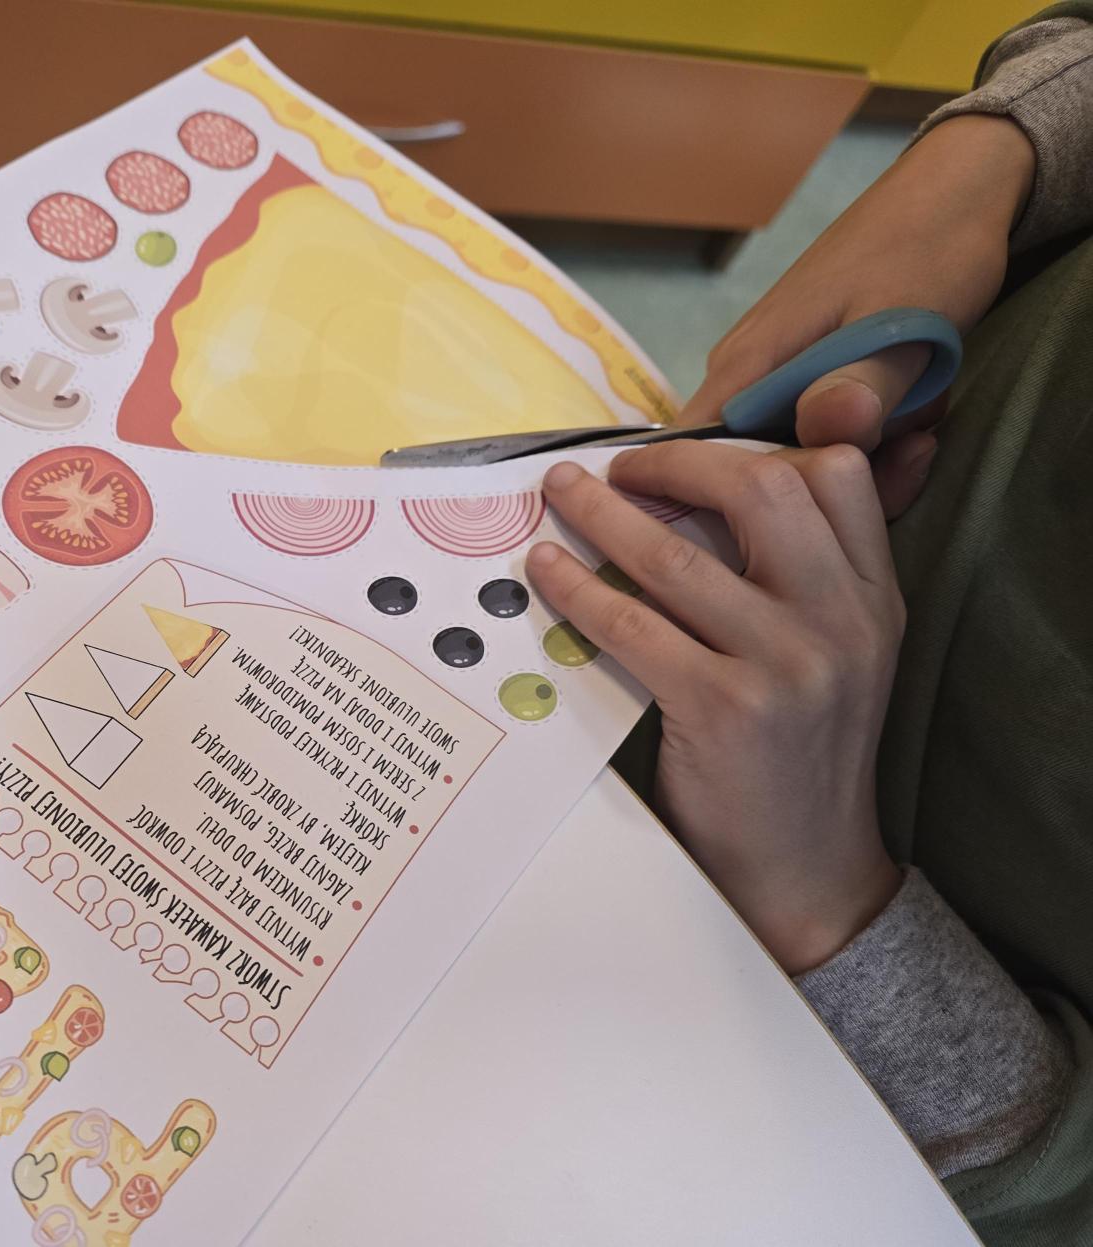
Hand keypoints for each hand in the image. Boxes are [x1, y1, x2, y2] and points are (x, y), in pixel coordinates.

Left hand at [527, 444, 904, 972]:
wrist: (808, 866)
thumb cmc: (802, 752)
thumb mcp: (838, 655)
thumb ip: (802, 579)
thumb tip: (703, 498)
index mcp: (873, 597)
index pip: (839, 475)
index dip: (758, 443)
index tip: (692, 449)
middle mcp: (841, 620)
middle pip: (763, 490)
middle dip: (678, 463)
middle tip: (619, 466)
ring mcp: (787, 664)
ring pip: (679, 556)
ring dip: (603, 513)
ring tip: (560, 495)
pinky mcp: (725, 709)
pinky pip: (633, 625)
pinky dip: (579, 588)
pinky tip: (548, 572)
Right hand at [684, 114, 1035, 516]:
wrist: (952, 190)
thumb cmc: (925, 250)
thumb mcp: (905, 323)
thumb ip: (864, 383)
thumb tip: (823, 431)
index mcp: (746, 365)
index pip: (692, 460)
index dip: (726, 504)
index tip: (800, 517)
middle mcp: (741, 372)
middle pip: (748, 467)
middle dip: (819, 481)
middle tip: (900, 455)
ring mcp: (772, 370)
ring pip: (791, 447)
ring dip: (852, 453)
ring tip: (916, 423)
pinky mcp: (803, 368)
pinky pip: (816, 423)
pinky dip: (864, 430)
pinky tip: (910, 411)